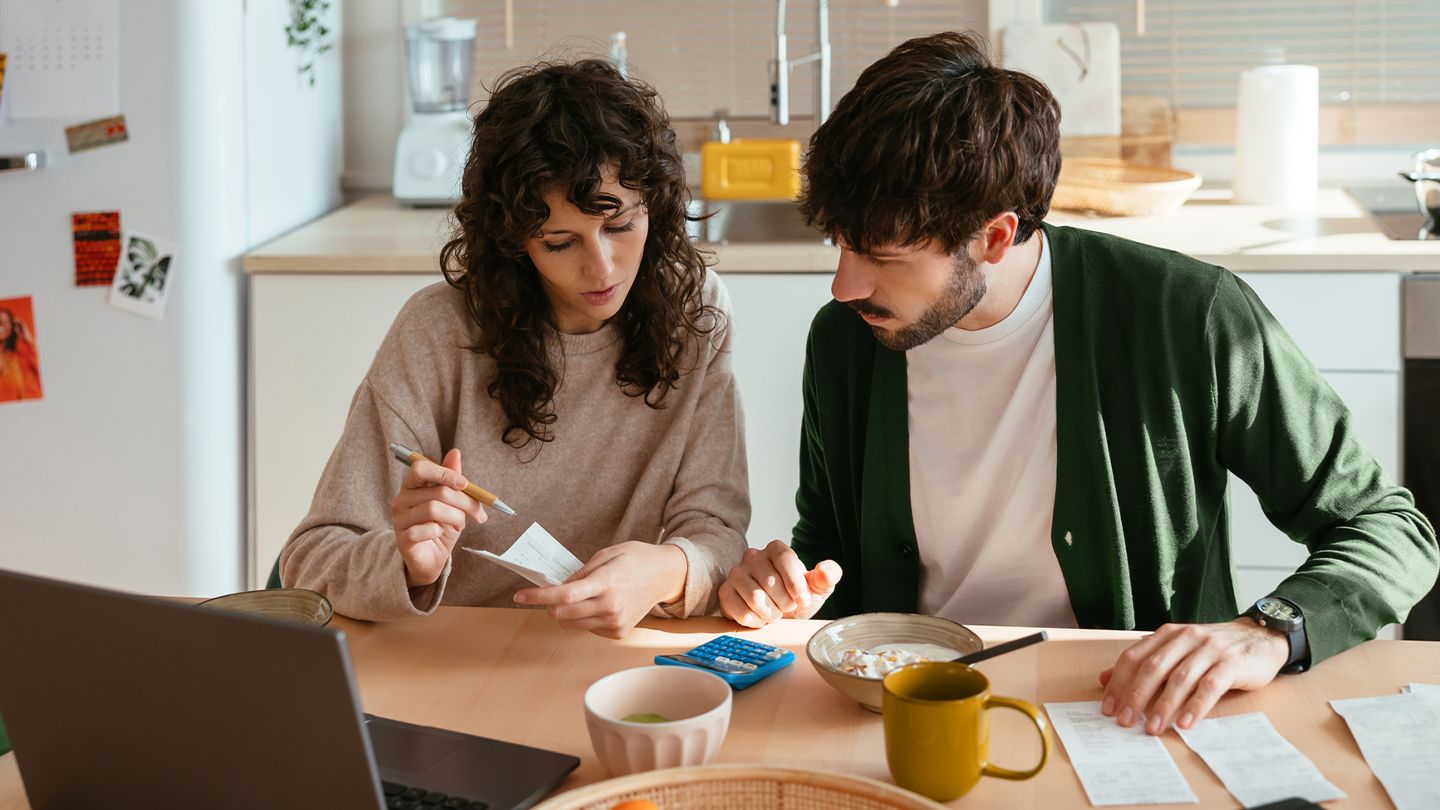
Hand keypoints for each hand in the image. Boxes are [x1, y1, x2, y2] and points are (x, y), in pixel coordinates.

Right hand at [390, 448, 487, 587]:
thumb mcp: (451, 502)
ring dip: (456, 518)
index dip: (444, 473)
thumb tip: (455, 452)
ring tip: (460, 525)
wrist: (431, 559)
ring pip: (433, 509)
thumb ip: (451, 478)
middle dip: (464, 501)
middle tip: (478, 513)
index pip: (421, 468)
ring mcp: (399, 520)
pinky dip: (439, 531)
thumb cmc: (440, 528)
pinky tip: (440, 533)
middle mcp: (401, 500)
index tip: (465, 483)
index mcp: (412, 486)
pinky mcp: (402, 539)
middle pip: (436, 491)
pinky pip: (424, 530)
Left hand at [512, 541, 687, 638]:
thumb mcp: (607, 554)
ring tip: (576, 597)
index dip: (538, 597)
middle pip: (562, 614)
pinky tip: (594, 605)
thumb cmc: (637, 560)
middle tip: (550, 593)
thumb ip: (581, 573)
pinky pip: (587, 628)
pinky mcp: (618, 632)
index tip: (520, 596)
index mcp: (606, 583)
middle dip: (549, 605)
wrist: (665, 575)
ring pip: (571, 624)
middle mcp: (610, 606)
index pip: (564, 595)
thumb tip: (559, 587)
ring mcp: (615, 622)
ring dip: (564, 613)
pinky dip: (582, 618)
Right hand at [717, 539, 841, 627]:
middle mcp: (753, 556)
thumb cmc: (795, 598)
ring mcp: (736, 573)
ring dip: (771, 614)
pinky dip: (756, 621)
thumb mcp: (817, 588)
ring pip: (755, 597)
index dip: (796, 583)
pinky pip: (740, 610)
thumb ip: (827, 577)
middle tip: (788, 608)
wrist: (776, 616)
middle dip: (785, 603)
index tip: (803, 601)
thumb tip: (827, 571)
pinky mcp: (725, 592)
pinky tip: (761, 618)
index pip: (785, 559)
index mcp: (776, 549)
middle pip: (770, 581)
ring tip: (775, 614)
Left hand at [1099, 618, 1289, 734]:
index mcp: (1167, 635)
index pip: (1134, 657)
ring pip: (1180, 678)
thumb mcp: (1176, 651)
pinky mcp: (1232, 663)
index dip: (1118, 682)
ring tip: (1152, 728)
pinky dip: (1196, 706)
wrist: (1259, 637)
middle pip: (1153, 668)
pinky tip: (1185, 723)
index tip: (1108, 707)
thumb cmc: (1213, 649)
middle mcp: (1185, 638)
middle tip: (1124, 721)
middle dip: (1136, 696)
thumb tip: (1103, 679)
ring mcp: (1209, 649)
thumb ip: (1144, 663)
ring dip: (1164, 706)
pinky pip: (1210, 686)